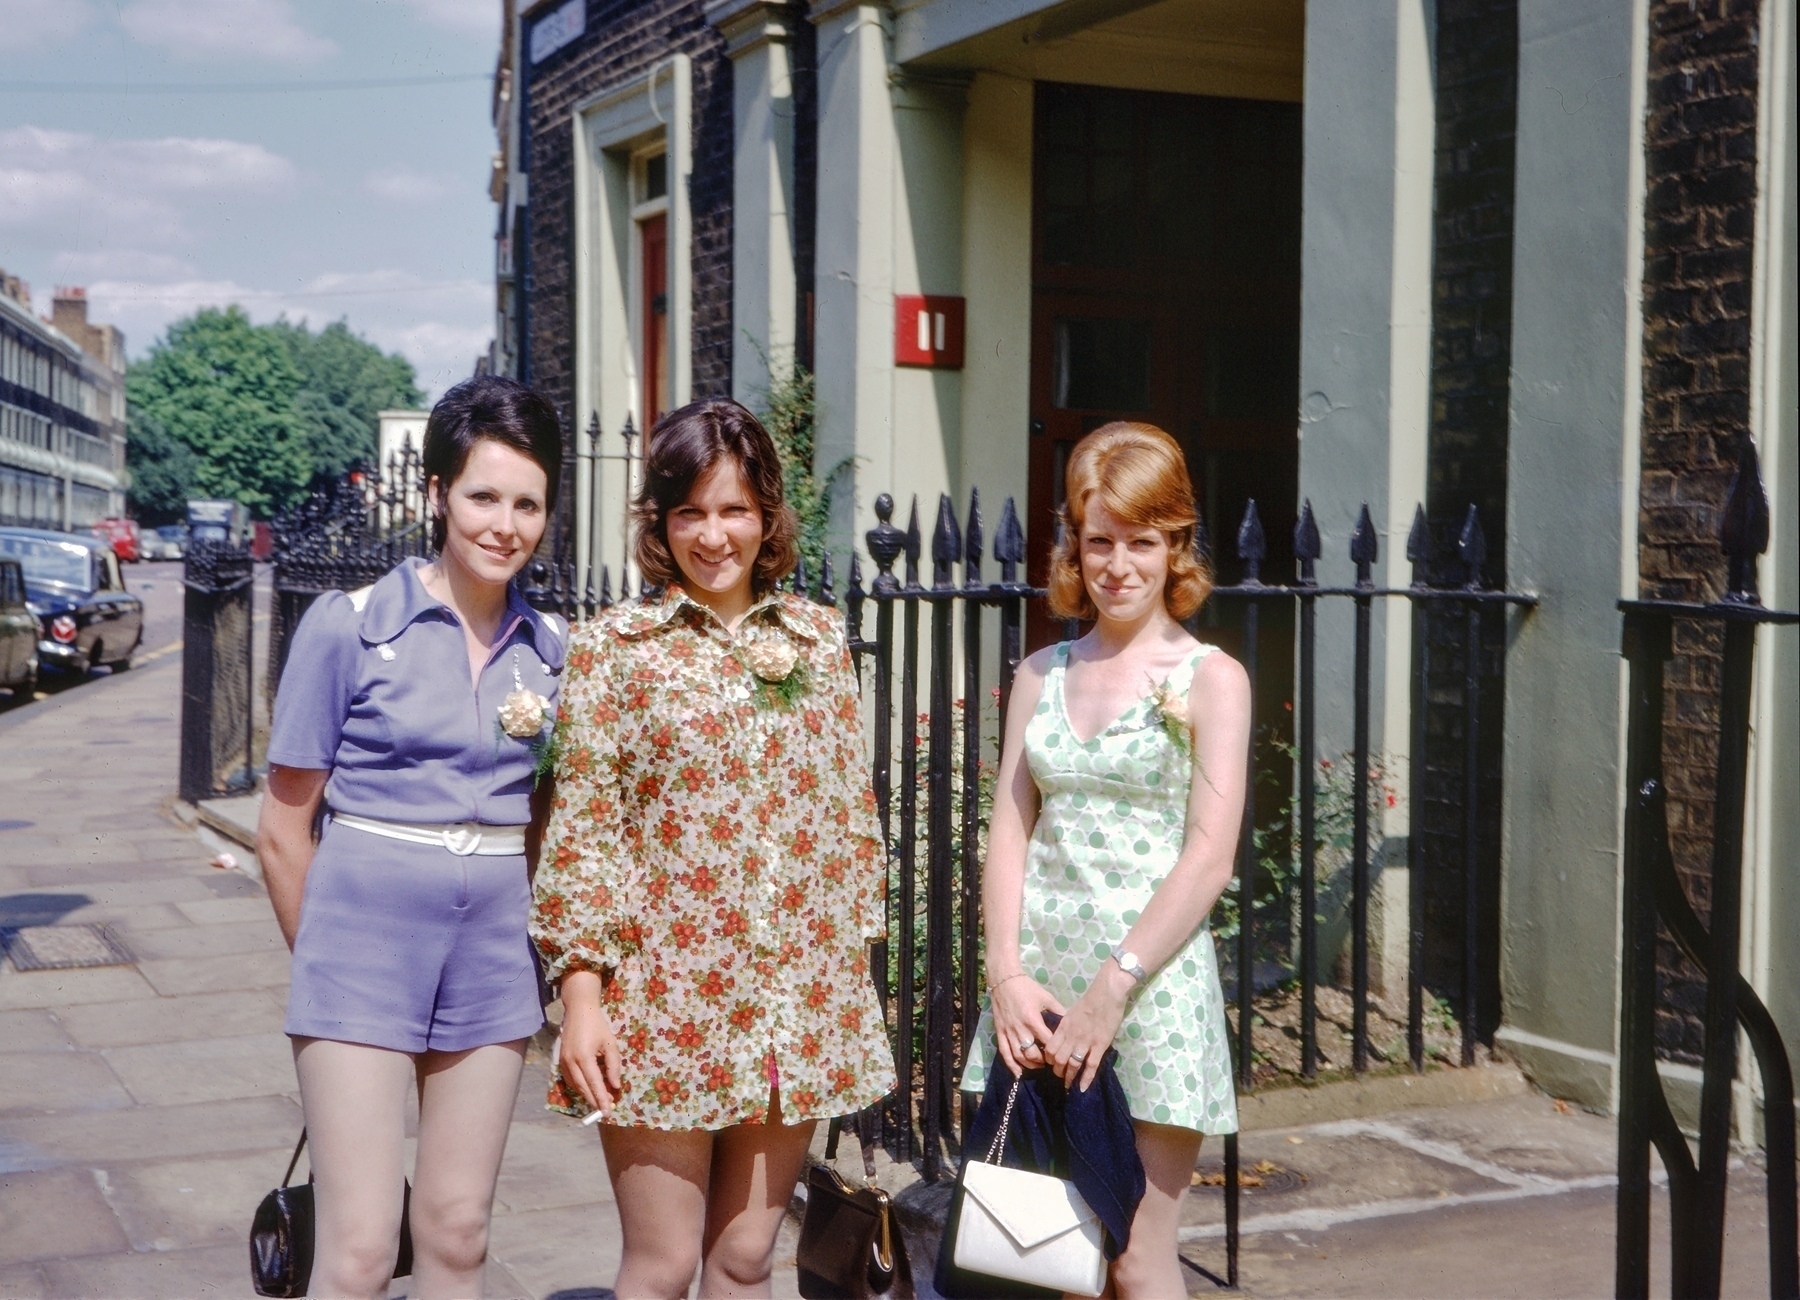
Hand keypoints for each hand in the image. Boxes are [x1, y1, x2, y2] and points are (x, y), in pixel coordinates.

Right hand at [557, 971, 623, 1115]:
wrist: (579, 1010)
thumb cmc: (597, 1025)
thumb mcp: (610, 1043)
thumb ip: (613, 1066)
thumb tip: (615, 1086)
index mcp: (584, 1057)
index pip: (594, 1084)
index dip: (601, 1099)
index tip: (607, 1112)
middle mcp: (571, 1061)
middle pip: (583, 1087)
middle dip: (594, 1100)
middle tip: (604, 1110)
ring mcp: (563, 1061)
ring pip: (574, 1085)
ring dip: (586, 1095)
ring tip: (598, 1102)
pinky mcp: (560, 1059)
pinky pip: (569, 1079)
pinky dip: (578, 1087)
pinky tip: (587, 1090)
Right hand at [990, 972, 1063, 1078]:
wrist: (1003, 981)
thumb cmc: (1026, 988)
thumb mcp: (1045, 997)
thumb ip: (1058, 1010)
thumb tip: (1071, 1022)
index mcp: (1033, 1020)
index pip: (1047, 1042)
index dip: (1055, 1051)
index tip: (1062, 1054)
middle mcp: (1020, 1029)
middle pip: (1032, 1054)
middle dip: (1043, 1061)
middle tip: (1051, 1062)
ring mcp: (1008, 1033)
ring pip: (1019, 1056)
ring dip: (1030, 1065)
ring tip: (1039, 1066)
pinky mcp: (1000, 1033)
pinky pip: (1004, 1053)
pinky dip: (1011, 1066)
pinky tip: (1018, 1073)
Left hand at [1045, 962, 1132, 1091]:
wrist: (1107, 993)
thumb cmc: (1090, 1000)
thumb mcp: (1071, 1012)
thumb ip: (1065, 1026)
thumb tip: (1062, 1037)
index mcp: (1063, 1027)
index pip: (1050, 1048)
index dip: (1049, 1059)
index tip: (1051, 1064)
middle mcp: (1071, 1036)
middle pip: (1059, 1059)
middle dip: (1057, 1071)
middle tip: (1060, 1076)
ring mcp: (1086, 1042)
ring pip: (1073, 1064)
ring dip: (1069, 1077)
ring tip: (1068, 1086)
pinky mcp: (1100, 1045)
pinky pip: (1091, 1065)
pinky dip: (1086, 1078)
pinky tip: (1082, 1088)